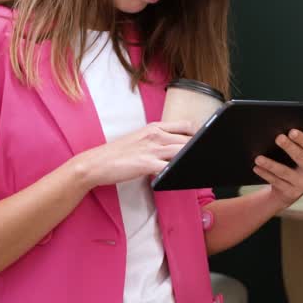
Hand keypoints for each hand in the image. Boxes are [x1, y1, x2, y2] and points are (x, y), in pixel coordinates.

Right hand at [69, 120, 196, 190]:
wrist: (95, 163)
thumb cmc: (118, 153)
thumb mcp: (141, 139)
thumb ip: (159, 141)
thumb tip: (178, 148)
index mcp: (154, 127)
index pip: (186, 125)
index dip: (199, 134)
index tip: (206, 143)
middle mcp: (155, 135)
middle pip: (188, 139)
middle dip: (199, 150)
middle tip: (206, 159)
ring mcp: (151, 149)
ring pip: (182, 151)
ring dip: (192, 160)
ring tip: (200, 168)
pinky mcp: (146, 163)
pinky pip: (170, 168)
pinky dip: (178, 172)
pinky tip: (182, 178)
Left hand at [253, 129, 302, 206]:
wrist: (291, 188)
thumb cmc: (296, 163)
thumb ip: (301, 143)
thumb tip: (289, 126)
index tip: (291, 131)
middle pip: (302, 159)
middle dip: (289, 147)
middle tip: (278, 138)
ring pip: (286, 172)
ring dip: (271, 164)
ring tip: (259, 157)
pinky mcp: (292, 194)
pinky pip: (277, 182)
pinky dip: (266, 174)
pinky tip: (257, 167)